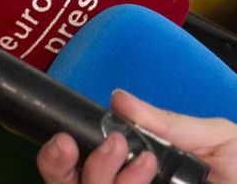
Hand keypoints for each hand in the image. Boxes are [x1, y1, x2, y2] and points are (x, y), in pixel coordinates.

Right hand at [37, 89, 236, 183]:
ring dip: (105, 178)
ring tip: (146, 164)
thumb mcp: (216, 139)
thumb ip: (167, 122)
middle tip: (111, 147)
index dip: (58, 158)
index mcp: (134, 173)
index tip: (65, 138)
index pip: (74, 170)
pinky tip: (150, 180)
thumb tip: (118, 99)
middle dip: (66, 168)